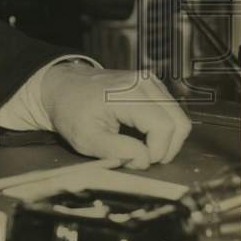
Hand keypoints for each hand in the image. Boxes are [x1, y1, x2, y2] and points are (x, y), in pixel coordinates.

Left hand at [40, 63, 191, 168]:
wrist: (61, 86)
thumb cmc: (70, 111)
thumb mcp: (85, 138)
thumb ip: (116, 151)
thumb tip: (145, 159)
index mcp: (127, 93)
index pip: (164, 128)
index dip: (156, 152)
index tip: (135, 159)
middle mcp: (143, 82)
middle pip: (179, 123)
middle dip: (165, 148)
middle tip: (141, 156)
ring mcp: (150, 81)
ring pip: (179, 119)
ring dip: (165, 139)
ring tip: (139, 145)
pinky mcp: (151, 84)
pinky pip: (171, 112)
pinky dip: (162, 128)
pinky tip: (141, 132)